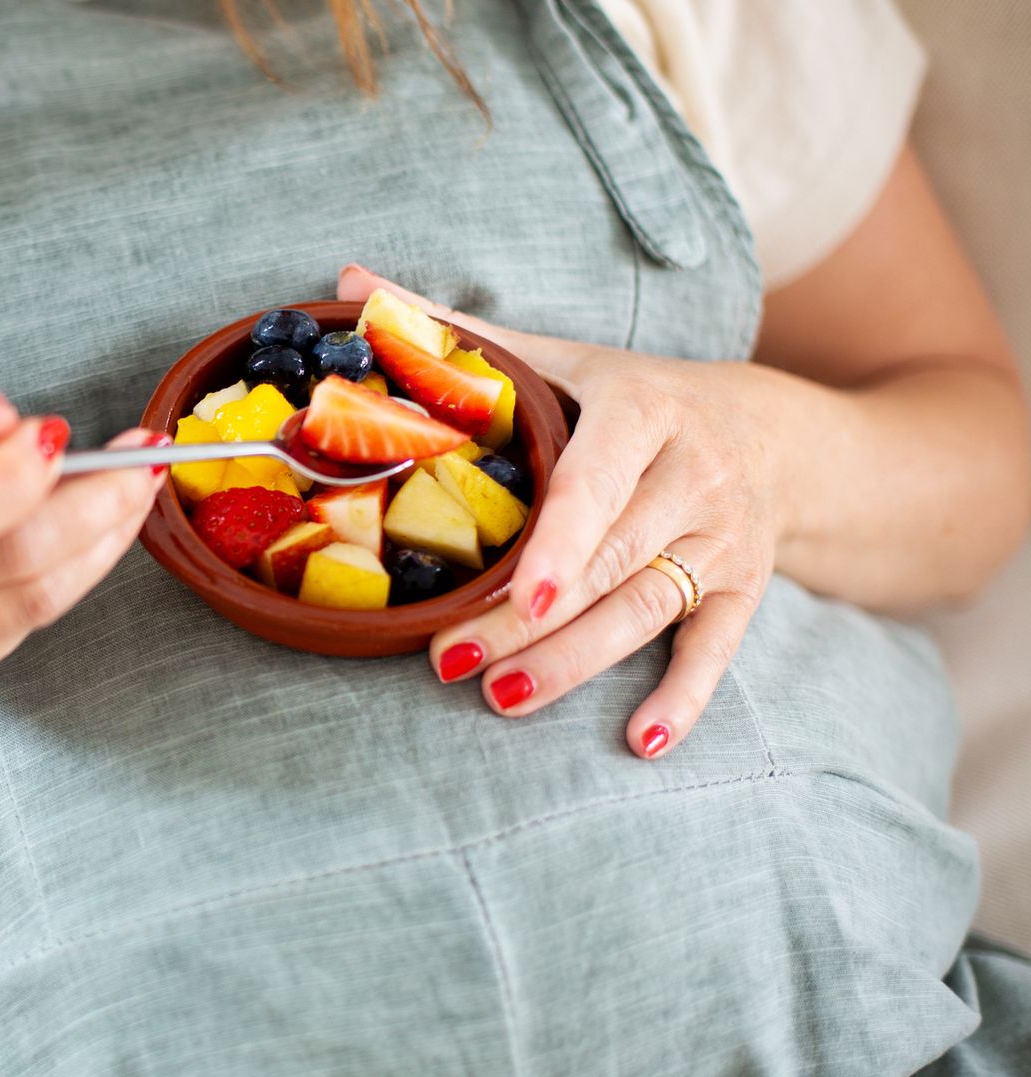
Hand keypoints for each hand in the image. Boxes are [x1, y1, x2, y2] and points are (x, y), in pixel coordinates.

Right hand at [0, 386, 167, 686]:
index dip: (9, 483)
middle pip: (9, 562)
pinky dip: (76, 572)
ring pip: (36, 601)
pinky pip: (31, 624)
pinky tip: (92, 530)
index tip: (60, 434)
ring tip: (133, 488)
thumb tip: (6, 424)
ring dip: (104, 541)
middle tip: (144, 459)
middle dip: (97, 506)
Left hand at [339, 265, 782, 758]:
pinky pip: (717, 650)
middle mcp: (694, 476)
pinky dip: (683, 697)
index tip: (516, 594)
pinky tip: (640, 742)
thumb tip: (349, 284)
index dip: (560, 543)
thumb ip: (460, 332)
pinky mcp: (748, 588)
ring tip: (502, 699)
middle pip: (607, 562)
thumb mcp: (566, 358)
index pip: (599, 483)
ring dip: (575, 664)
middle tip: (450, 661)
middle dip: (530, 622)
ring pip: (646, 610)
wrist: (776, 431)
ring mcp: (726, 537)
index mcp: (646, 411)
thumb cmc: (642, 397)